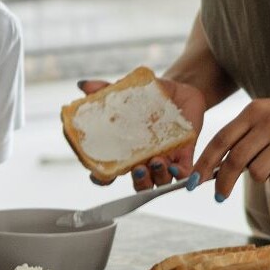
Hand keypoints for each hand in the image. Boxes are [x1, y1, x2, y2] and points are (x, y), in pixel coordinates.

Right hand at [75, 77, 205, 189]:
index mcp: (126, 150)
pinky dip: (180, 174)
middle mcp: (144, 159)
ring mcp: (165, 159)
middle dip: (138, 181)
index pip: (110, 172)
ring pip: (160, 181)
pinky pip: (184, 173)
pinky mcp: (185, 155)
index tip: (97, 175)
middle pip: (138, 183)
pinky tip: (175, 166)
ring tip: (157, 161)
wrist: (179, 91)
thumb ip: (105, 90)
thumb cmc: (149, 97)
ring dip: (157, 176)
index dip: (101, 178)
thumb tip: (84, 85)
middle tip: (137, 169)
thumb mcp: (127, 92)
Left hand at [192, 90, 269, 201]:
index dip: (204, 163)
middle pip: (235, 161)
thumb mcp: (267, 113)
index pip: (221, 140)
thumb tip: (216, 165)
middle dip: (223, 182)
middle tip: (220, 195)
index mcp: (255, 110)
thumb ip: (243, 133)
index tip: (194, 181)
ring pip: (258, 173)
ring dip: (261, 176)